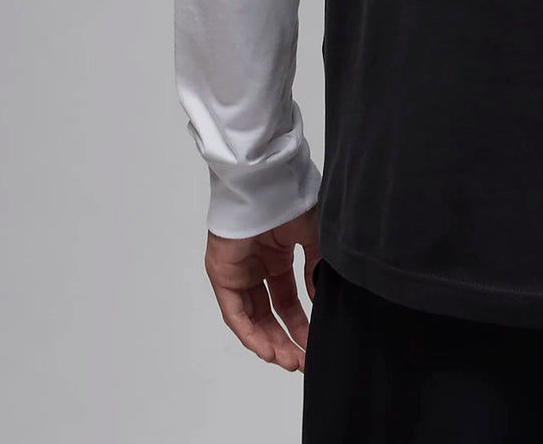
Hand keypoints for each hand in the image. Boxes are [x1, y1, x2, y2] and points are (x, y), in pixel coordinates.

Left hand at [204, 202, 320, 372]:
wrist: (266, 183)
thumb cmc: (290, 200)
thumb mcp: (313, 236)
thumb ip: (315, 267)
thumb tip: (319, 298)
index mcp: (277, 256)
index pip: (287, 300)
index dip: (301, 323)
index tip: (315, 342)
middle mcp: (256, 267)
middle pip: (270, 314)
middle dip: (287, 338)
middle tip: (304, 360)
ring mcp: (238, 272)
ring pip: (253, 318)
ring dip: (270, 342)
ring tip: (290, 361)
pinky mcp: (223, 275)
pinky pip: (235, 313)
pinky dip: (250, 333)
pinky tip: (268, 349)